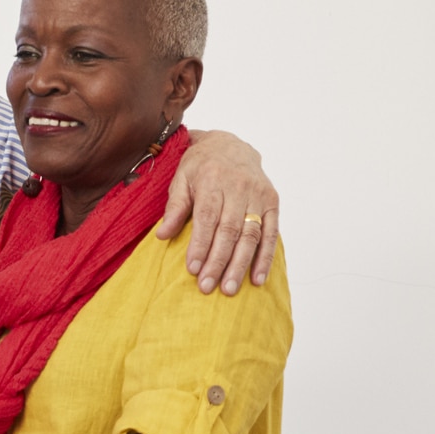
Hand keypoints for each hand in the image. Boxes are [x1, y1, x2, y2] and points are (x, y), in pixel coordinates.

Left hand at [158, 130, 279, 294]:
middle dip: (219, 261)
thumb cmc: (200, 165)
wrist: (230, 144)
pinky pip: (272, 233)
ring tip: (230, 289)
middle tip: (208, 286)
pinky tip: (257, 278)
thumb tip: (162, 236)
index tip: (192, 268)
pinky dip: (265, 257)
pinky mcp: (273, 202)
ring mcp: (259, 195)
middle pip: (230, 230)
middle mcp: (240, 188)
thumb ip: (174, 207)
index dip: (200, 244)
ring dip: (241, 265)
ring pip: (251, 235)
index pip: (207, 218)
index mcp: (213, 180)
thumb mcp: (180, 179)